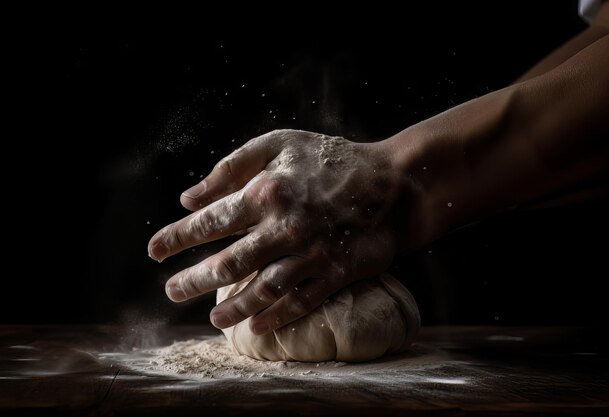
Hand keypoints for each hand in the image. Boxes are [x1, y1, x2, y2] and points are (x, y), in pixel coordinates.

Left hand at [148, 129, 418, 334]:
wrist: (393, 182)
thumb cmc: (331, 159)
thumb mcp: (279, 144)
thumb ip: (231, 167)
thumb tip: (189, 197)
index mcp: (266, 192)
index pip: (209, 222)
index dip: (177, 238)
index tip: (154, 251)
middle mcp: (283, 227)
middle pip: (227, 263)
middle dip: (192, 280)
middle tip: (172, 292)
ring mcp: (310, 254)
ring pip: (260, 290)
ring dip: (231, 308)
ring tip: (210, 318)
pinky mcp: (335, 273)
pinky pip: (299, 301)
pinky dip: (274, 316)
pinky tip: (255, 326)